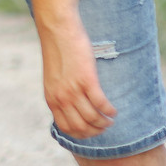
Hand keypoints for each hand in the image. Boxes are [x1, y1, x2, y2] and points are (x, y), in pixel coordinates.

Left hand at [39, 20, 116, 141]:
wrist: (57, 30)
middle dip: (96, 132)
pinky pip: (101, 104)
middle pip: (81, 128)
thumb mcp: (54, 78)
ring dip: (105, 123)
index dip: (82, 135)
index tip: (92, 131)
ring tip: (111, 119)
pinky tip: (114, 110)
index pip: (66, 128)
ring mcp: (73, 90)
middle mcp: (61, 98)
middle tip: (105, 127)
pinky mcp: (86, 80)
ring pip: (93, 118)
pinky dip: (110, 111)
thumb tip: (72, 107)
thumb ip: (60, 94)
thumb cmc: (58, 52)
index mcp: (52, 99)